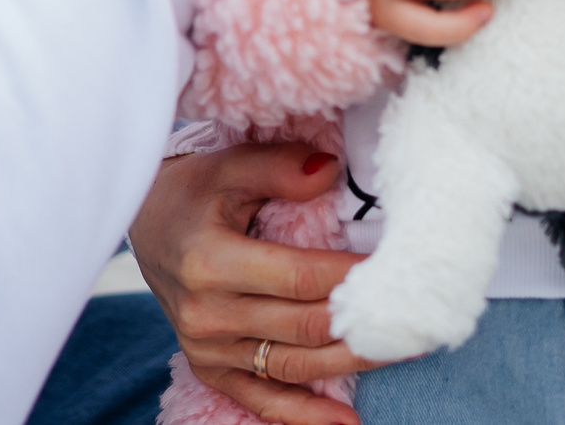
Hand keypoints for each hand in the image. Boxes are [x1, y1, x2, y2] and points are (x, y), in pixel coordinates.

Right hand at [130, 143, 377, 424]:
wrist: (145, 222)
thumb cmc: (194, 190)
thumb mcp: (229, 166)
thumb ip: (279, 168)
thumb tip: (329, 171)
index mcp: (209, 262)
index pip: (301, 277)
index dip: (354, 277)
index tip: (400, 270)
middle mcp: (207, 313)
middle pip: (305, 327)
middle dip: (366, 323)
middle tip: (419, 315)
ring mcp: (207, 347)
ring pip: (294, 365)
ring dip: (353, 363)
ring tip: (404, 351)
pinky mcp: (209, 366)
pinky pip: (260, 399)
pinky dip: (305, 415)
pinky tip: (347, 421)